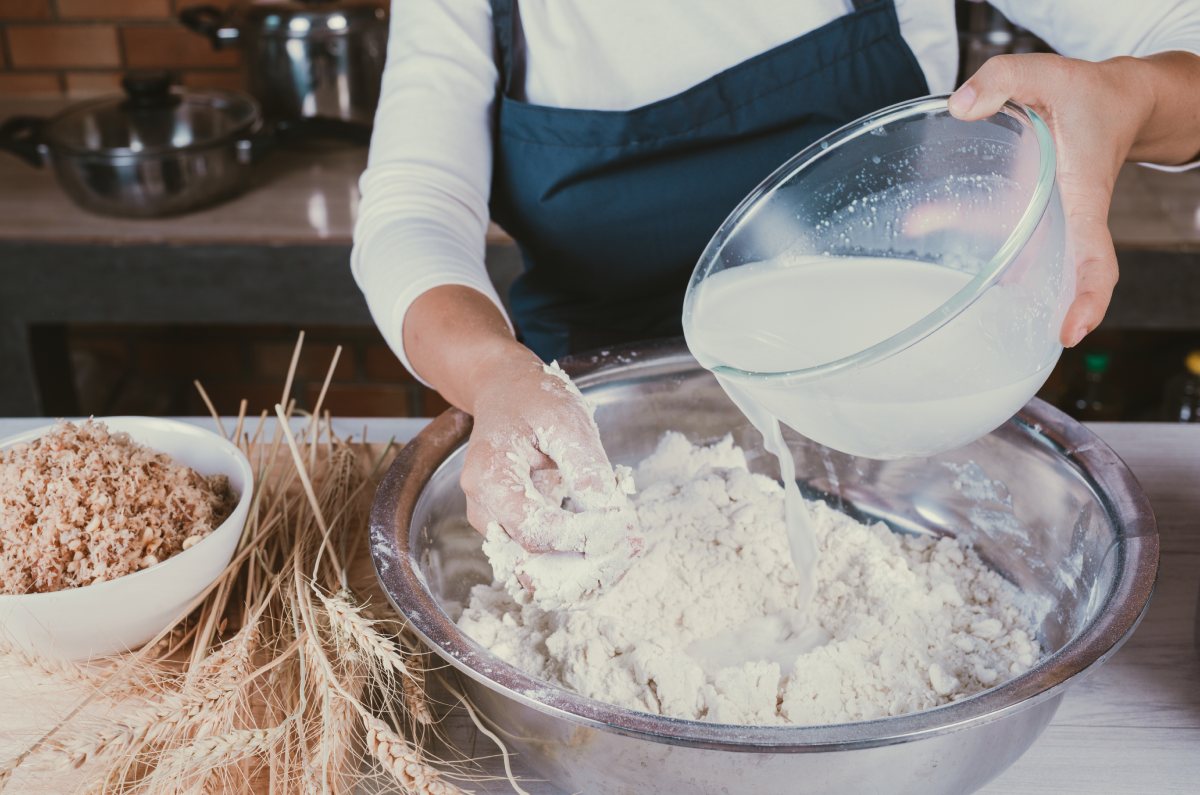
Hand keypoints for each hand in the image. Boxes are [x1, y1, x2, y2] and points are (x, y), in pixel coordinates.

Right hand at [460, 346, 631, 551]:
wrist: (506, 393)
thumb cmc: (532, 401)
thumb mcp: (566, 419)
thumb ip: (585, 464)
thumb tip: (607, 510)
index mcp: (489, 479)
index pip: (534, 529)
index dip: (580, 535)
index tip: (620, 527)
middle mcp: (484, 509)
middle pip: (532, 557)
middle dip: (585, 559)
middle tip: (632, 546)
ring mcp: (495, 523)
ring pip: (537, 566)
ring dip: (582, 566)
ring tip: (626, 548)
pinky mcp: (511, 528)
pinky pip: (540, 556)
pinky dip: (575, 557)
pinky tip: (609, 545)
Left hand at [948, 54, 1154, 347]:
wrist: (1115, 99)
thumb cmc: (1089, 94)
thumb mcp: (1050, 73)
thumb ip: (1004, 80)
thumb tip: (960, 108)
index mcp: (1083, 199)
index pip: (1095, 261)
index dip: (1087, 299)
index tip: (1070, 332)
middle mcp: (1064, 219)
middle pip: (1053, 278)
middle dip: (1029, 309)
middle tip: (991, 337)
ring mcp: (1045, 219)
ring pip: (1017, 259)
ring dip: (981, 272)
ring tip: (931, 278)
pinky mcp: (1026, 209)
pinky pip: (995, 230)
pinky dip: (960, 228)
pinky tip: (918, 221)